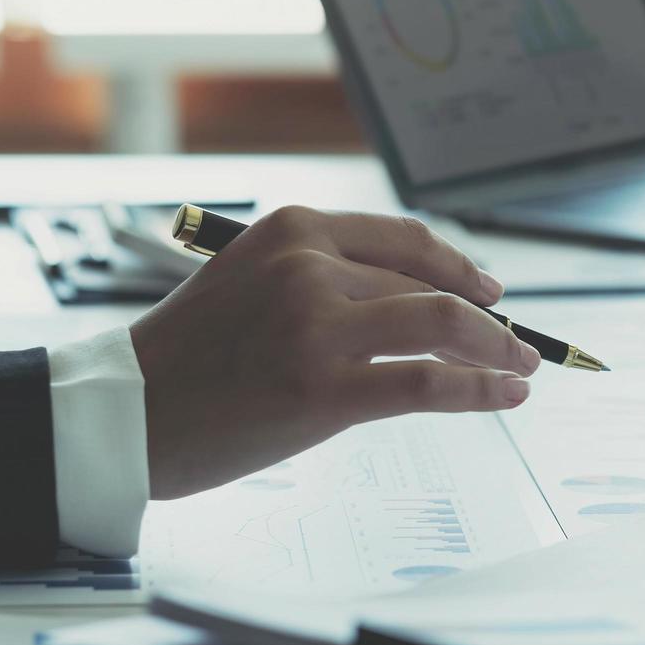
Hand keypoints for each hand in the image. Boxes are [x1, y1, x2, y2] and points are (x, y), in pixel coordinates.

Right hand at [131, 206, 539, 499]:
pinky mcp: (325, 387)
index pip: (403, 240)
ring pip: (441, 325)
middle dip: (485, 319)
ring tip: (521, 368)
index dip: (458, 265)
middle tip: (515, 342)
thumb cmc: (188, 359)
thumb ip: (322, 276)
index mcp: (293, 229)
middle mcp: (310, 265)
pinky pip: (428, 381)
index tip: (489, 289)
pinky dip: (479, 388)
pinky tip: (504, 396)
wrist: (124, 415)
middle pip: (429, 286)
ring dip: (496, 349)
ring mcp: (319, 325)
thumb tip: (416, 301)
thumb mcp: (251, 281)